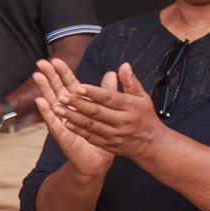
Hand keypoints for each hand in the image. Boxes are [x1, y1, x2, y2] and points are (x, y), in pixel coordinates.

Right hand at [33, 58, 112, 177]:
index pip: (68, 85)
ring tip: (37, 76)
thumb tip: (112, 73)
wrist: (98, 160)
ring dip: (44, 89)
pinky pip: (53, 122)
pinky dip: (47, 112)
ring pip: (52, 103)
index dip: (62, 72)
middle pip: (56, 90)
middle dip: (49, 76)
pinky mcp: (62, 135)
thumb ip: (107, 92)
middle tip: (41, 62)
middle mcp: (67, 112)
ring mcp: (62, 123)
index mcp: (78, 105)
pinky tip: (40, 101)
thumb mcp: (107, 111)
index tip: (55, 59)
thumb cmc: (101, 135)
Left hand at [53, 62, 169, 161]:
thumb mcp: (142, 97)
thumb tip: (124, 65)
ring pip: (91, 125)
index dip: (93, 93)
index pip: (109, 98)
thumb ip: (130, 82)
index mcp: (131, 107)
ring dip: (73, 117)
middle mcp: (123, 121)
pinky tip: (66, 122)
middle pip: (97, 112)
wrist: (151, 143)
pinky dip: (78, 130)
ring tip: (58, 109)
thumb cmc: (145, 116)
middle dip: (78, 104)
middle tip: (62, 96)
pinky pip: (91, 137)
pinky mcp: (109, 145)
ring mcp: (115, 135)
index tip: (78, 87)